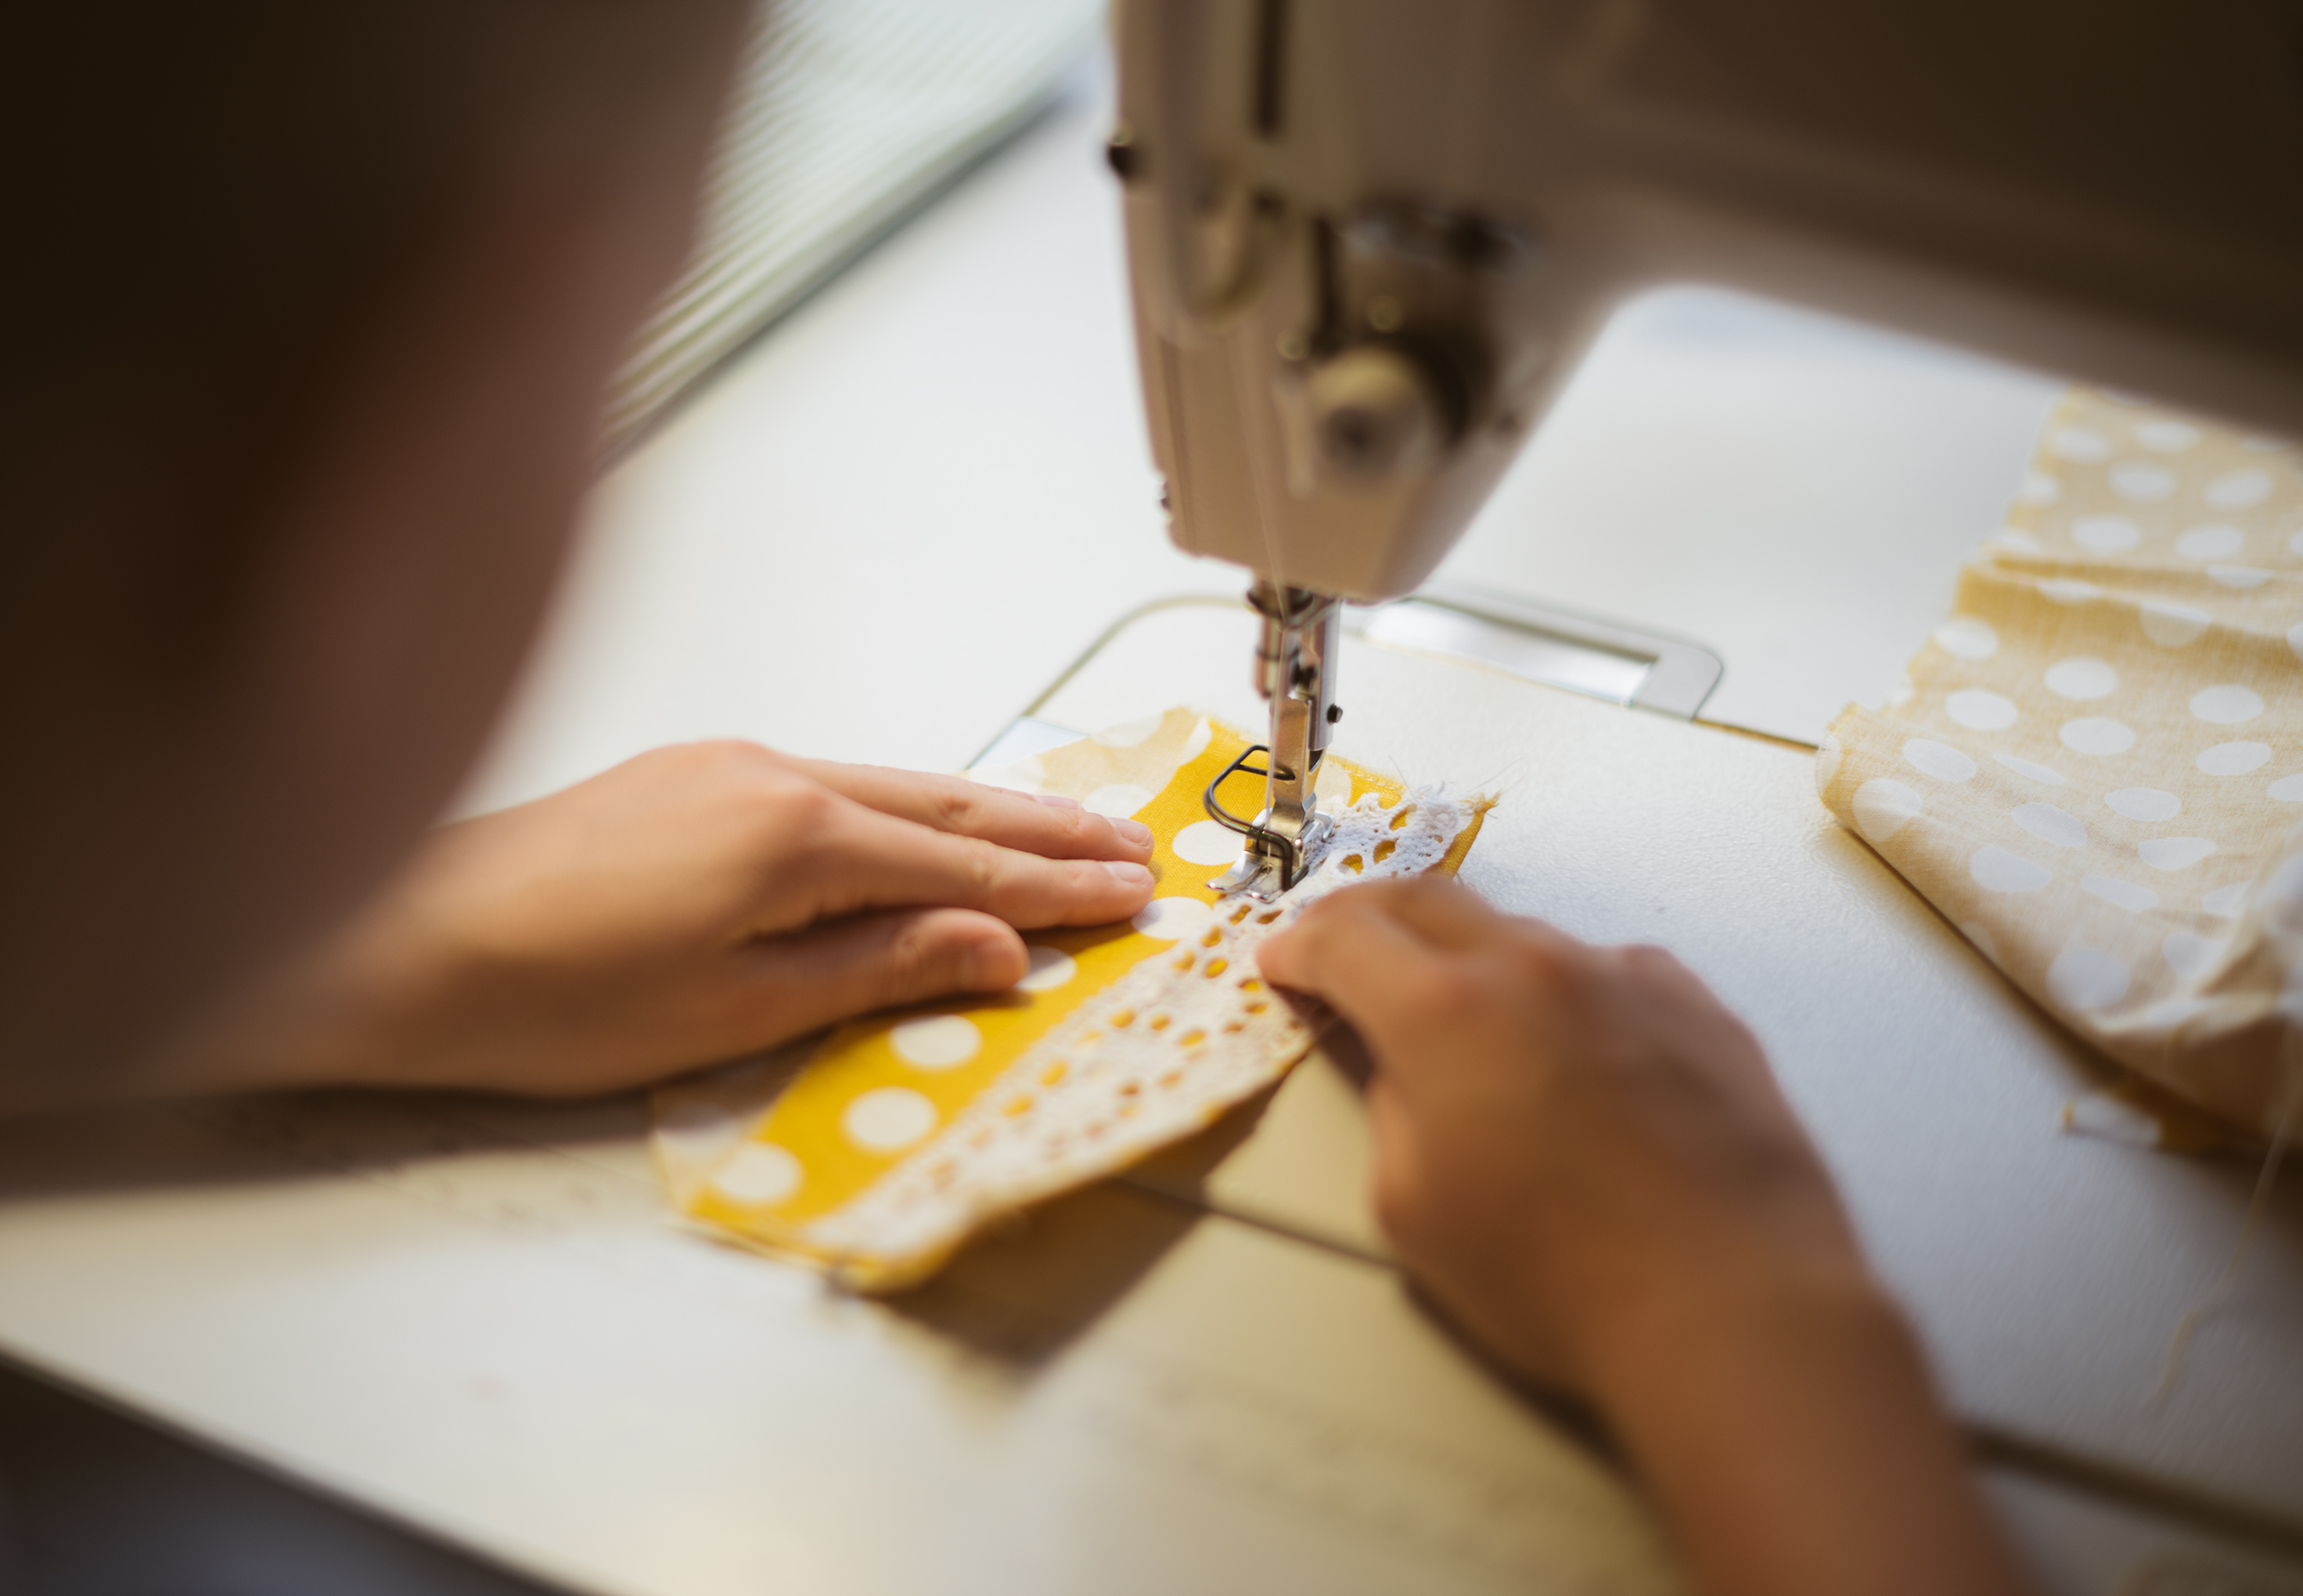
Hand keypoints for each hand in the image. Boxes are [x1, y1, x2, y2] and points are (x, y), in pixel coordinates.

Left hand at [176, 740, 1154, 1097]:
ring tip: (1060, 829)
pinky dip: (903, 803)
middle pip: (944, 799)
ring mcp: (727, 761)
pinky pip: (832, 781)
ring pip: (889, 781)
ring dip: (980, 807)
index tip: (1136, 894)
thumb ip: (881, 965)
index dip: (1057, 888)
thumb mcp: (741, 1009)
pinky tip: (923, 820)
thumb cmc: (558, 999)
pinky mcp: (688, 770)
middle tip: (1133, 847)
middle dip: (1044, 829)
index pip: (965, 862)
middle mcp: (775, 773)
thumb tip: (997, 945)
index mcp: (800, 835)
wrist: (400, 943)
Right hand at [1259, 875, 1858, 1390]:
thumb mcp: (1414, 1211)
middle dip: (1369, 918)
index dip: (1299, 948)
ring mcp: (1626, 978)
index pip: (1344, 939)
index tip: (1286, 963)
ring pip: (1525, 937)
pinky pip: (1610, 974)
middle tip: (1344, 948)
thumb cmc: (1564, 1281)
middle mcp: (1535, 969)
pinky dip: (1568, 995)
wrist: (1732, 1304)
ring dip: (1477, 962)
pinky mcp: (1699, 1008)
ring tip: (1470, 1021)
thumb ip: (1392, 1112)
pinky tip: (1575, 1052)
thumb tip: (1407, 1073)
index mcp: (1445, 1013)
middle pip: (1428, 900)